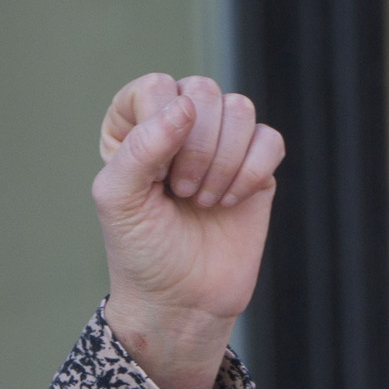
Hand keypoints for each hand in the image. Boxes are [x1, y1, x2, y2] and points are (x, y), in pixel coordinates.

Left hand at [93, 73, 282, 388]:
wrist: (182, 302)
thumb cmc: (141, 252)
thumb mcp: (119, 201)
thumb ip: (139, 147)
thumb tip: (186, 106)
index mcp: (136, 127)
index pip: (154, 87)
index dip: (158, 127)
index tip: (152, 174)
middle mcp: (179, 127)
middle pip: (203, 91)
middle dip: (195, 148)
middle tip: (180, 194)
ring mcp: (221, 144)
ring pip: (240, 109)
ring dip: (222, 162)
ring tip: (203, 202)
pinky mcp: (256, 167)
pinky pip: (270, 139)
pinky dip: (251, 172)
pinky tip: (231, 203)